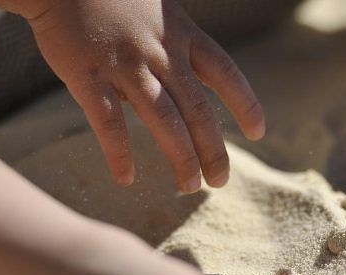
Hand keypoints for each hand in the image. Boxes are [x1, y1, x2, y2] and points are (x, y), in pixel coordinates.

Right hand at [10, 0, 265, 191]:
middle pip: (198, 110)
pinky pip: (109, 123)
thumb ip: (174, 48)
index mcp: (180, 34)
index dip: (245, 103)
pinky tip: (126, 178)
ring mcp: (125, 65)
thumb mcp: (158, 11)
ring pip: (164, 121)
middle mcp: (159, 52)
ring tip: (189, 187)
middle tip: (220, 181)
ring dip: (181, 158)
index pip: (225, 72)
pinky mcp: (87, 75)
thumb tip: (183, 93)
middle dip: (213, 150)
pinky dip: (119, 153)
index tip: (258, 132)